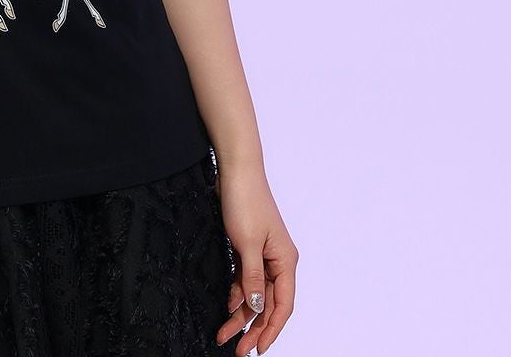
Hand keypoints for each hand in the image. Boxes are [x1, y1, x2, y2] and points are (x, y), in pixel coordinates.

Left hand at [214, 162, 297, 354]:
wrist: (235, 171)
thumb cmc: (245, 202)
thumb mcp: (247, 244)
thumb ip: (252, 278)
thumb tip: (255, 308)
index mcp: (286, 261)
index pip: (282, 305)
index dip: (271, 330)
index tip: (257, 349)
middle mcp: (279, 261)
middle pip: (268, 304)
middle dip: (252, 328)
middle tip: (237, 350)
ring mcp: (264, 255)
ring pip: (255, 293)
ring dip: (241, 314)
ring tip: (224, 334)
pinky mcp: (249, 248)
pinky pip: (245, 279)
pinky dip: (237, 293)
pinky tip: (227, 307)